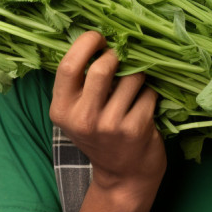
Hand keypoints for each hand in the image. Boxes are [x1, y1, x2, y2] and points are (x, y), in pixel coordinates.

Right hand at [50, 31, 166, 195]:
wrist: (124, 176)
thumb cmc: (101, 134)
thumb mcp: (78, 111)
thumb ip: (81, 81)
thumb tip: (97, 35)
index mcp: (61, 109)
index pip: (69, 65)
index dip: (87, 43)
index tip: (100, 39)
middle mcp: (82, 119)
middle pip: (103, 67)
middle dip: (118, 57)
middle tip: (122, 61)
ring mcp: (109, 126)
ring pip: (132, 78)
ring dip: (138, 78)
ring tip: (133, 92)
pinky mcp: (134, 130)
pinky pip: (148, 93)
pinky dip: (150, 95)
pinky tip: (143, 108)